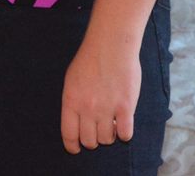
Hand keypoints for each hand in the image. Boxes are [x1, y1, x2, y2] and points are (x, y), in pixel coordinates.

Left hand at [60, 31, 139, 153]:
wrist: (110, 46)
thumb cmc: (90, 60)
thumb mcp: (72, 80)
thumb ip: (74, 102)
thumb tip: (77, 122)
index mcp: (71, 101)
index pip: (69, 134)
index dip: (72, 145)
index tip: (76, 148)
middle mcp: (87, 108)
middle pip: (89, 141)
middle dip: (93, 140)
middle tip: (98, 131)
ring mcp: (107, 109)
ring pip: (107, 139)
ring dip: (109, 136)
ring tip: (111, 125)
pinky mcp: (126, 107)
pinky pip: (126, 134)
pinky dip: (125, 133)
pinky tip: (124, 124)